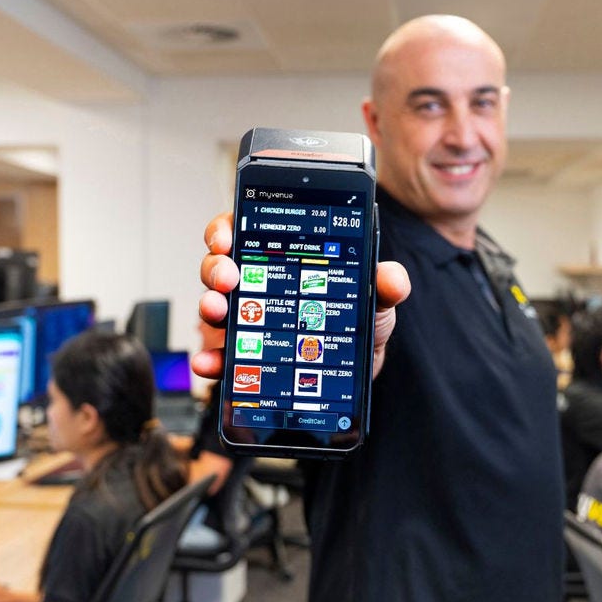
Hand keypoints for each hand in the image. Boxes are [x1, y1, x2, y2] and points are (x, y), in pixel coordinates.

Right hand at [192, 212, 410, 380]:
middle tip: (228, 278)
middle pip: (221, 263)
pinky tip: (212, 363)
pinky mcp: (245, 355)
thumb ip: (385, 285)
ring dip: (210, 306)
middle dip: (217, 267)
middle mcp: (257, 282)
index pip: (245, 228)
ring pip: (215, 302)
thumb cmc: (358, 324)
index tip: (226, 236)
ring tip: (217, 312)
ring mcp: (247, 318)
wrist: (355, 374)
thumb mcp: (376, 300)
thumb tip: (391, 278)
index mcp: (283, 256)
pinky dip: (212, 359)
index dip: (226, 227)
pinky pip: (220, 353)